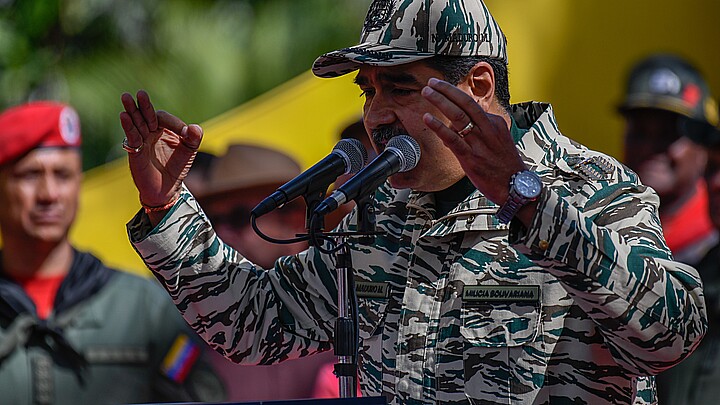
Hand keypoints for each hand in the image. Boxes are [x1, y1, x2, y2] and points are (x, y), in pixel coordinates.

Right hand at [119, 90, 202, 207]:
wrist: (165, 189)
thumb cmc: (177, 168)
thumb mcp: (189, 152)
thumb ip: (193, 139)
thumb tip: (195, 128)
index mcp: (165, 129)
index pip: (164, 118)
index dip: (173, 123)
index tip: (185, 134)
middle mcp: (151, 132)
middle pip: (147, 115)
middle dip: (144, 105)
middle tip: (140, 93)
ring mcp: (142, 140)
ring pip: (136, 123)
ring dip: (132, 111)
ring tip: (127, 97)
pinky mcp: (135, 151)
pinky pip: (132, 136)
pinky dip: (128, 126)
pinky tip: (124, 116)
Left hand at [420, 78, 524, 205]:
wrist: (516, 186)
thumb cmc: (504, 165)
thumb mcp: (498, 140)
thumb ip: (480, 131)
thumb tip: (458, 126)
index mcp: (494, 123)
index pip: (472, 103)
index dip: (454, 93)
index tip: (441, 86)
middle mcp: (488, 129)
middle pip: (465, 103)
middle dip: (447, 90)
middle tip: (431, 82)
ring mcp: (479, 143)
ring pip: (458, 116)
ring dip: (440, 101)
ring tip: (427, 92)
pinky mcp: (471, 158)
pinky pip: (452, 138)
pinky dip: (439, 126)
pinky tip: (427, 117)